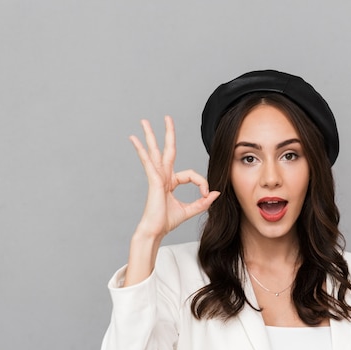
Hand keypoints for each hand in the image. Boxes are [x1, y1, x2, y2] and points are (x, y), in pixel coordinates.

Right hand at [129, 116, 219, 239]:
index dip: (201, 182)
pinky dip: (141, 150)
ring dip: (150, 135)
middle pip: (167, 150)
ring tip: (144, 121)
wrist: (155, 231)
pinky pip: (148, 162)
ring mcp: (156, 176)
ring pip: (154, 151)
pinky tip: (134, 139)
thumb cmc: (167, 221)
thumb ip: (203, 202)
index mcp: (171, 182)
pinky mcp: (153, 180)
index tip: (206, 194)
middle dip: (168, 133)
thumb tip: (216, 194)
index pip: (191, 174)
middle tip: (167, 118)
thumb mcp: (190, 210)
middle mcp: (163, 176)